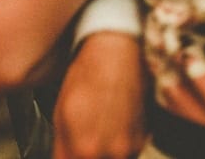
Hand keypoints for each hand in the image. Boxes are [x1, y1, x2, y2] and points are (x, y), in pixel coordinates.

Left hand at [53, 32, 146, 158]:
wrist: (116, 56)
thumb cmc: (86, 77)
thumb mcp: (61, 113)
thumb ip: (62, 147)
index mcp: (85, 149)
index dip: (67, 158)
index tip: (66, 154)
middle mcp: (112, 153)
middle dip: (84, 154)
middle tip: (79, 140)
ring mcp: (131, 147)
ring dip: (101, 153)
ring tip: (95, 129)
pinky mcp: (144, 139)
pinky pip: (126, 153)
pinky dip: (115, 146)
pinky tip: (109, 125)